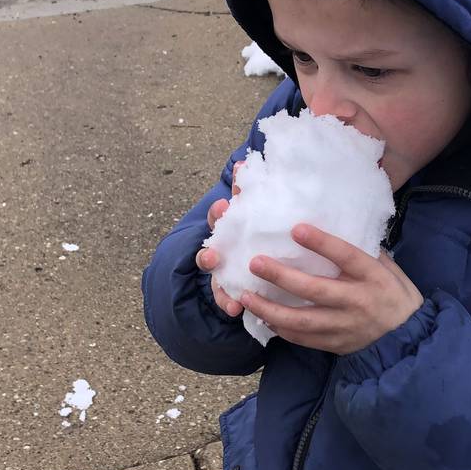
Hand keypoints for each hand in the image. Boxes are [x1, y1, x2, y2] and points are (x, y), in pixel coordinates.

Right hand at [196, 161, 244, 317]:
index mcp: (229, 228)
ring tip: (229, 299)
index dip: (219, 211)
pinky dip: (229, 304)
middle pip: (208, 254)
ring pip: (215, 281)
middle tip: (214, 257)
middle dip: (208, 257)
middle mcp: (221, 250)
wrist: (262, 261)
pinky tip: (237, 309)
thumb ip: (249, 190)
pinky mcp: (231, 290)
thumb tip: (245, 159)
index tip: (225, 205)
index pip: (218, 217)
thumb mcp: (256, 211)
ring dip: (219, 289)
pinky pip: (227, 299)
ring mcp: (223, 272)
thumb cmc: (258, 231)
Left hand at [238, 224, 424, 355]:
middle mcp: (357, 302)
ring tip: (246, 296)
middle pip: (314, 289)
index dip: (321, 243)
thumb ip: (366, 252)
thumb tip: (338, 228)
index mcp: (373, 277)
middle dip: (281, 276)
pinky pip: (303, 338)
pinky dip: (281, 328)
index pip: (346, 256)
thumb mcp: (389, 269)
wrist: (409, 339)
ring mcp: (345, 326)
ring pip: (301, 320)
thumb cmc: (396, 296)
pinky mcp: (336, 344)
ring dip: (270, 308)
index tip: (296, 228)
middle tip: (255, 263)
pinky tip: (263, 316)